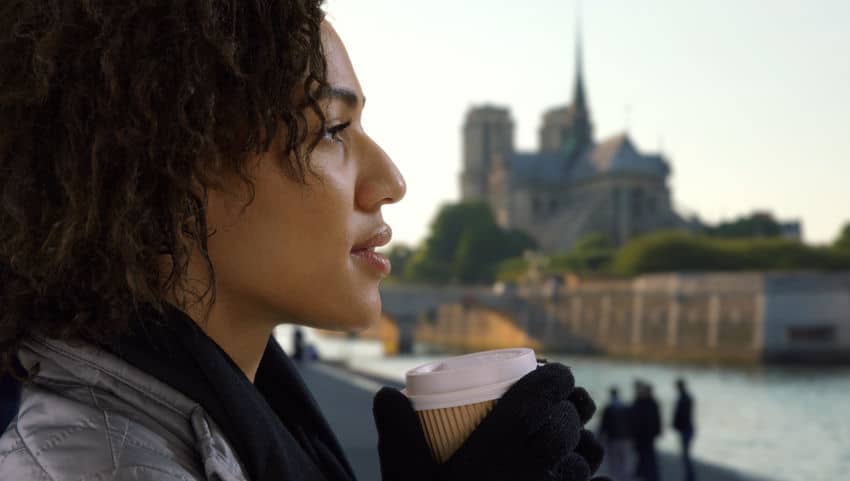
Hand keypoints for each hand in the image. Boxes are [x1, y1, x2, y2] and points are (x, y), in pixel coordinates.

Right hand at [373, 363, 611, 480]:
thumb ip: (396, 434)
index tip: (555, 372)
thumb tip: (386, 393)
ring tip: (575, 440)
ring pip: (585, 460)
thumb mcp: (403, 477)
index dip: (555, 378)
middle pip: (566, 425)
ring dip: (584, 445)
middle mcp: (534, 470)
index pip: (540, 396)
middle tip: (560, 404)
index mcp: (499, 447)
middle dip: (569, 407)